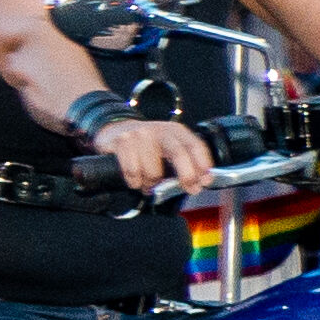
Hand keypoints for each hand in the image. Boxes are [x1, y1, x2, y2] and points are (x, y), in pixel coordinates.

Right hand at [92, 112, 215, 194]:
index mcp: (175, 131)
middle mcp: (159, 130)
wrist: (114, 129)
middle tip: (189, 189)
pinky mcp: (122, 142)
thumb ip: (183, 162)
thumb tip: (198, 183)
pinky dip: (134, 181)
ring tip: (149, 184)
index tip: (205, 181)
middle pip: (178, 153)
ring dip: (152, 184)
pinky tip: (135, 180)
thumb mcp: (168, 147)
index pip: (194, 145)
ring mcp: (139, 135)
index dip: (202, 164)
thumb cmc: (146, 146)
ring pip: (153, 170)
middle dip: (186, 175)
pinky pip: (132, 171)